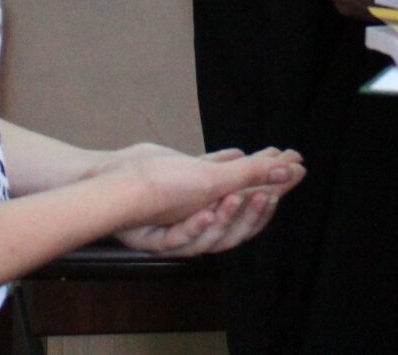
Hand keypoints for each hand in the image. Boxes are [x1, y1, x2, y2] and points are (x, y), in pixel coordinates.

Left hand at [107, 147, 302, 256]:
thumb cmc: (161, 176)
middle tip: (264, 196)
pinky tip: (205, 214)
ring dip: (224, 220)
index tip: (279, 190)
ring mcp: (177, 238)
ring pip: (209, 241)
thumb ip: (242, 169)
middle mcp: (197, 231)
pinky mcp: (157, 240)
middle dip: (250, 216)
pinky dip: (193, 229)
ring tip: (234, 198)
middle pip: (232, 234)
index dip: (263, 209)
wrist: (118, 184)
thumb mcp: (207, 169)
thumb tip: (274, 157)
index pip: (245, 221)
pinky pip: (178, 240)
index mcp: (213, 216)